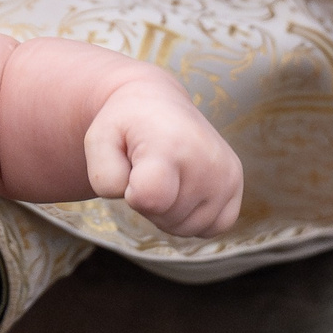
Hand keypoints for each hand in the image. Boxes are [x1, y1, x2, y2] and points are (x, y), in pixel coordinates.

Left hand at [83, 75, 243, 236]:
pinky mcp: (235, 183)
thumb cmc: (125, 126)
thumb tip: (141, 199)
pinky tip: (182, 188)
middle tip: (146, 167)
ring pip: (186, 227)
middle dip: (147, 202)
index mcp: (171, 144)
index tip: (132, 168)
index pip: (151, 199)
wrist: (157, 104)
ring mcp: (226, 173)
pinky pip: (211, 227)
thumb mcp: (97, 141)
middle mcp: (206, 159)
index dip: (131, 194)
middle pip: (166, 217)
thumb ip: (104, 177)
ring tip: (164, 175)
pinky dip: (191, 216)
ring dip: (167, 212)